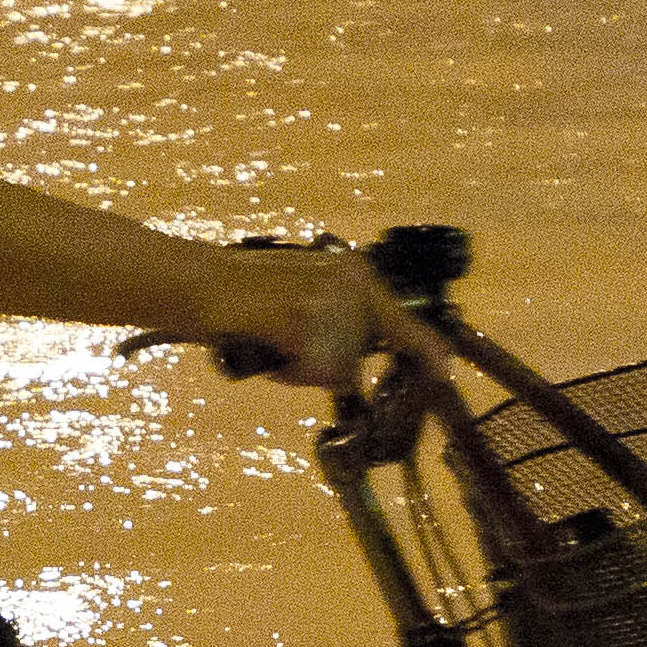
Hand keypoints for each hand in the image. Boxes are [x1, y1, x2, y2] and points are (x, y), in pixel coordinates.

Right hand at [198, 245, 447, 392]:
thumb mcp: (309, 292)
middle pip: (357, 358)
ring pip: (335, 371)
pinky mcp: (303, 323)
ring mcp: (328, 304)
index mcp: (355, 274)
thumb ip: (342, 318)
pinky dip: (286, 371)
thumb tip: (356, 363)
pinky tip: (266, 346)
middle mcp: (350, 284)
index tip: (446, 370)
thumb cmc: (246, 297)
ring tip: (272, 342)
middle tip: (286, 342)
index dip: (425, 348)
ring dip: (303, 369)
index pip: (400, 319)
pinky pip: (309, 372)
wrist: (200, 283)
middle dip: (327, 365)